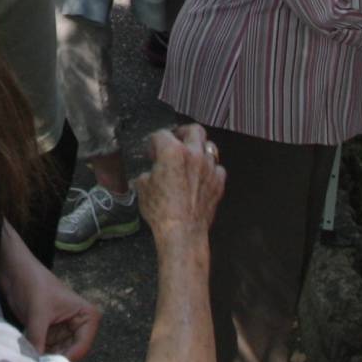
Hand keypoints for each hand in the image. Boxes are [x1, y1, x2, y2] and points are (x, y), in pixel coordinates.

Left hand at [17, 266, 101, 361]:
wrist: (14, 269)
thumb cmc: (33, 284)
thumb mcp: (38, 313)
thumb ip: (38, 340)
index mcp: (86, 316)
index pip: (81, 347)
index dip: (66, 359)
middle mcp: (78, 325)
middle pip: (70, 353)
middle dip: (54, 361)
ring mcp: (62, 329)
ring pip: (57, 354)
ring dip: (44, 359)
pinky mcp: (48, 332)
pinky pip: (46, 349)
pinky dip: (38, 354)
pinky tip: (28, 360)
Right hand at [137, 124, 227, 244]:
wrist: (182, 231)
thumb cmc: (161, 211)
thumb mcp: (142, 188)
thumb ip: (147, 173)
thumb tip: (149, 174)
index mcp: (172, 151)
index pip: (161, 134)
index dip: (153, 143)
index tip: (151, 152)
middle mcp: (194, 154)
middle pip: (193, 130)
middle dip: (183, 133)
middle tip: (176, 141)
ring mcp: (209, 167)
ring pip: (209, 147)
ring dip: (199, 150)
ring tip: (190, 159)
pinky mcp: (219, 182)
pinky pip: (217, 168)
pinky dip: (210, 169)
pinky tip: (201, 176)